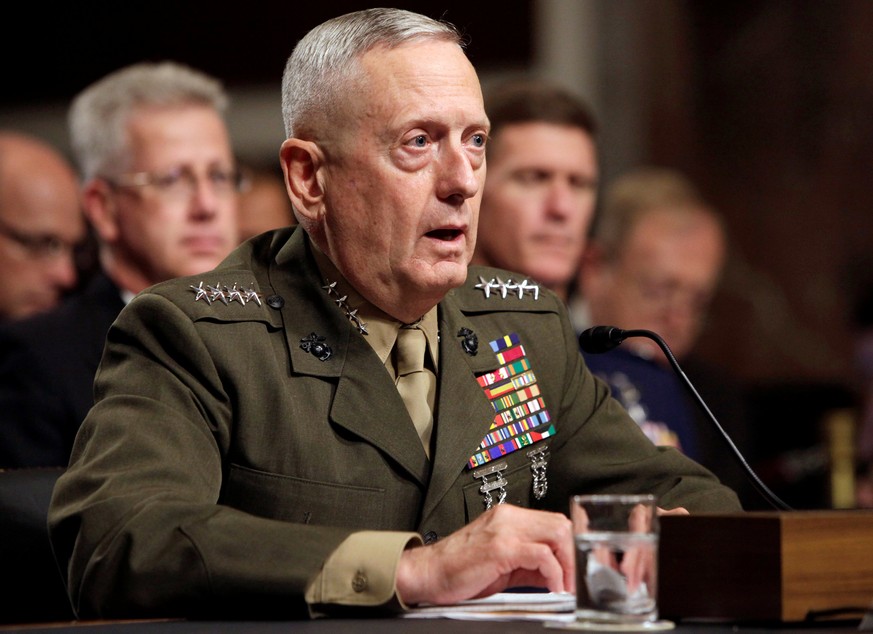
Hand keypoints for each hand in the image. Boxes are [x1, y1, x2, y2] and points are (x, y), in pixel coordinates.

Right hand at [395, 504, 573, 605]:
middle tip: (577, 581)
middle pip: (560, 524)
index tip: (578, 568)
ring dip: (568, 563)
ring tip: (568, 586)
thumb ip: (529, 563)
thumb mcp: (501, 564)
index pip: (554, 521)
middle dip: (575, 553)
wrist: (426, 573)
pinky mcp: (501, 547)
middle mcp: (508, 517)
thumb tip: (558, 574)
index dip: (571, 545)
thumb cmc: (458, 570)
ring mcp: (505, 529)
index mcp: (508, 518)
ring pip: (556, 533)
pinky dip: (555, 573)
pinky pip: (542, 555)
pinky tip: (553, 588)